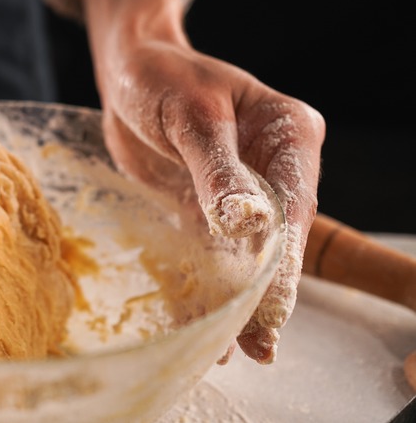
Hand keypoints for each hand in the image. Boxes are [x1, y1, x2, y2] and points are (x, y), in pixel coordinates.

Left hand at [82, 0, 324, 362]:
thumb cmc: (163, 78)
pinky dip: (201, 285)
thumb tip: (246, 223)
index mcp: (287, 135)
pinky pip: (206, 252)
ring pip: (242, 254)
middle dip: (265, 293)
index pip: (292, 206)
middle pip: (274, 239)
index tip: (271, 306)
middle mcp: (271, 168)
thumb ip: (219, 170)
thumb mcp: (192, 117)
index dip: (282, 261)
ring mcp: (239, 192)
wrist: (129, 73)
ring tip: (230, 349)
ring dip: (235, 300)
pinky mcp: (203, 207)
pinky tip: (196, 320)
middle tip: (259, 345)